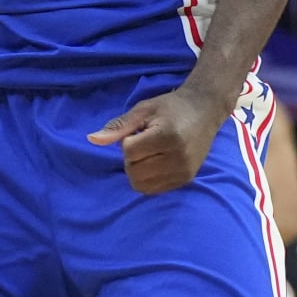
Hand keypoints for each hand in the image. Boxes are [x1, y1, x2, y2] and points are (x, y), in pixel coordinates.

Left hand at [86, 89, 223, 194]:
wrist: (205, 111)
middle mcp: (178, 158)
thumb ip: (118, 126)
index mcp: (167, 136)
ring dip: (138, 171)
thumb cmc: (171, 107)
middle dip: (131, 158)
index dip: (128, 141)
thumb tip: (92, 139)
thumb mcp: (143, 109)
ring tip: (150, 154)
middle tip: (144, 143)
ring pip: (142, 186)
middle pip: (134, 172)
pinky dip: (148, 179)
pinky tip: (157, 162)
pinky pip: (154, 190)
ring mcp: (184, 172)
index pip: (129, 152)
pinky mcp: (186, 180)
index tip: (140, 131)